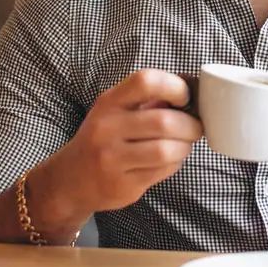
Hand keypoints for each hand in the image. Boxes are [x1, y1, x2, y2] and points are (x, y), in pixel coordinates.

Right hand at [47, 69, 202, 215]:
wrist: (71, 180)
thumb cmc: (103, 138)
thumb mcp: (116, 110)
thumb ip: (150, 98)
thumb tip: (193, 87)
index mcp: (108, 102)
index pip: (145, 81)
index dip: (175, 87)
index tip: (185, 98)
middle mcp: (106, 128)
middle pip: (164, 121)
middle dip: (191, 125)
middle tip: (196, 127)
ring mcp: (111, 159)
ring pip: (166, 150)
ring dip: (185, 147)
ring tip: (184, 144)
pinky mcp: (121, 185)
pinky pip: (162, 171)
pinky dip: (175, 164)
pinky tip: (170, 160)